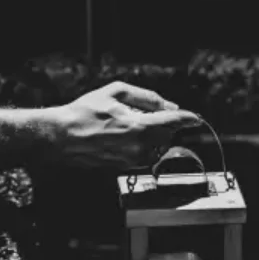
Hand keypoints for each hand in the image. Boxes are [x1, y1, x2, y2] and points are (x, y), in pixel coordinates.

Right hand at [45, 81, 202, 170]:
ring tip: (129, 125)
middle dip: (163, 123)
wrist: (62, 136)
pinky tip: (123, 136)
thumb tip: (168, 106)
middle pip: (168, 135)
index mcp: (138, 127)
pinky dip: (143, 144)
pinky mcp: (125, 167)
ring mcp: (132, 160)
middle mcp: (139, 147)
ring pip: (158, 146)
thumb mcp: (116, 92)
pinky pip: (145, 154)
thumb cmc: (85, 112)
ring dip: (153, 135)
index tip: (196, 118)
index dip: (188, 119)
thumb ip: (147, 98)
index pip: (174, 124)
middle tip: (142, 113)